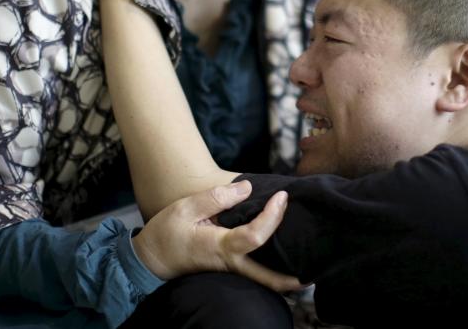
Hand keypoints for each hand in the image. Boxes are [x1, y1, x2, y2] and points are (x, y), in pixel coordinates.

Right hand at [132, 180, 301, 291]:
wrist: (151, 260)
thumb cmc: (167, 233)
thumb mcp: (186, 208)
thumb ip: (216, 198)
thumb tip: (247, 188)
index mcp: (221, 247)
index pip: (256, 236)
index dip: (273, 216)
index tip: (282, 196)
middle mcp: (230, 263)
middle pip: (268, 278)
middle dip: (292, 276)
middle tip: (315, 267)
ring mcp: (230, 270)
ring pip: (264, 279)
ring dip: (285, 276)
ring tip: (307, 262)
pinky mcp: (229, 269)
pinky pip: (255, 273)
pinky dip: (272, 269)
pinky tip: (283, 258)